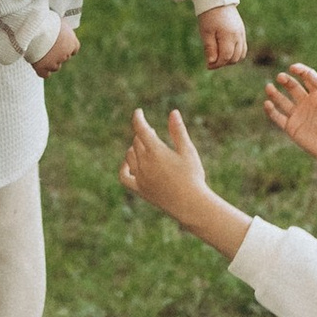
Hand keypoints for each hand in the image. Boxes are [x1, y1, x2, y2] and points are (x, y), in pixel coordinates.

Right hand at [30, 22, 82, 77]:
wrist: (36, 27)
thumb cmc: (47, 20)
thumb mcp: (59, 20)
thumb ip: (62, 28)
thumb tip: (61, 25)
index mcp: (72, 42)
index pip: (74, 49)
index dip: (67, 47)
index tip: (60, 44)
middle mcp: (66, 54)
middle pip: (64, 58)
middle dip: (57, 54)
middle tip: (46, 46)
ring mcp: (54, 62)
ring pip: (55, 67)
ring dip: (50, 63)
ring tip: (40, 54)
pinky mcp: (42, 68)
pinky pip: (45, 74)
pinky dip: (42, 71)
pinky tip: (38, 65)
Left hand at [120, 106, 250, 257]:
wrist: (190, 204)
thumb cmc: (192, 176)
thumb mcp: (188, 151)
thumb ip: (178, 131)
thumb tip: (173, 112)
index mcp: (156, 151)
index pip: (141, 129)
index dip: (138, 118)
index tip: (138, 112)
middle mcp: (144, 163)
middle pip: (137, 142)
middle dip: (143, 135)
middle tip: (153, 133)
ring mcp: (141, 177)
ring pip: (130, 156)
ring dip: (135, 148)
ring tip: (145, 146)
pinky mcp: (140, 190)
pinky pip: (124, 177)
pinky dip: (124, 167)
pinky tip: (129, 163)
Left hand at [198, 7, 248, 69]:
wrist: (217, 0)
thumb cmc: (209, 16)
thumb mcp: (206, 32)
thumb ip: (210, 48)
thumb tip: (211, 63)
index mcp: (229, 36)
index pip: (226, 57)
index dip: (217, 64)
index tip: (208, 66)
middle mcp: (238, 36)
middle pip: (234, 58)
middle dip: (223, 63)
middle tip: (212, 62)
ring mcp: (242, 34)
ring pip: (240, 55)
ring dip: (230, 59)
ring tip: (218, 57)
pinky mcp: (242, 31)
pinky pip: (243, 48)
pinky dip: (235, 53)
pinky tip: (225, 51)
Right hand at [262, 61, 316, 192]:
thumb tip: (307, 71)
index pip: (306, 78)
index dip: (300, 71)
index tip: (293, 68)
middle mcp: (306, 103)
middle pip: (292, 87)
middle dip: (286, 81)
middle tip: (280, 77)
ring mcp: (298, 115)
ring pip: (282, 101)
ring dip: (274, 93)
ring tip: (268, 87)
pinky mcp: (291, 127)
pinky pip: (278, 117)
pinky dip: (271, 110)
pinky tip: (267, 103)